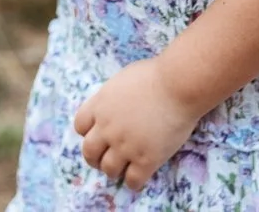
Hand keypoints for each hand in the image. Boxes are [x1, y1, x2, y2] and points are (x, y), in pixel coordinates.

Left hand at [73, 57, 204, 191]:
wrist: (178, 85)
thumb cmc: (156, 75)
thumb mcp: (123, 79)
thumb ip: (113, 97)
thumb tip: (115, 105)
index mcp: (100, 106)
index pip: (80, 126)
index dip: (88, 133)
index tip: (97, 135)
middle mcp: (107, 128)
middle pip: (89, 152)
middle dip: (95, 157)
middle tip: (103, 159)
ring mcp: (125, 146)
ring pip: (109, 169)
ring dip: (113, 170)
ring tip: (122, 168)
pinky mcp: (146, 159)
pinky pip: (133, 181)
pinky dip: (133, 182)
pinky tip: (139, 177)